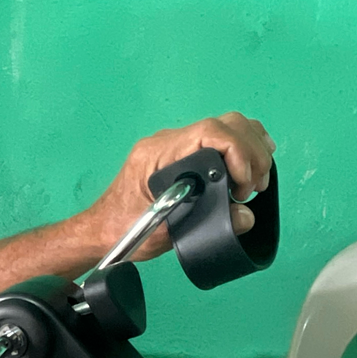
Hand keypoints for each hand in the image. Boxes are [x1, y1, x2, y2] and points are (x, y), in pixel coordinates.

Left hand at [84, 112, 275, 263]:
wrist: (100, 230)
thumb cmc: (120, 231)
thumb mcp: (162, 234)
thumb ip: (204, 224)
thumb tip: (244, 216)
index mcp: (158, 154)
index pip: (210, 132)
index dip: (238, 153)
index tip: (243, 186)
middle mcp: (167, 141)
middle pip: (225, 123)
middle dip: (251, 152)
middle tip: (253, 188)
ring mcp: (176, 145)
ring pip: (227, 126)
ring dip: (251, 149)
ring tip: (255, 182)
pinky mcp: (183, 154)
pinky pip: (219, 138)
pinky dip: (242, 149)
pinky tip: (250, 169)